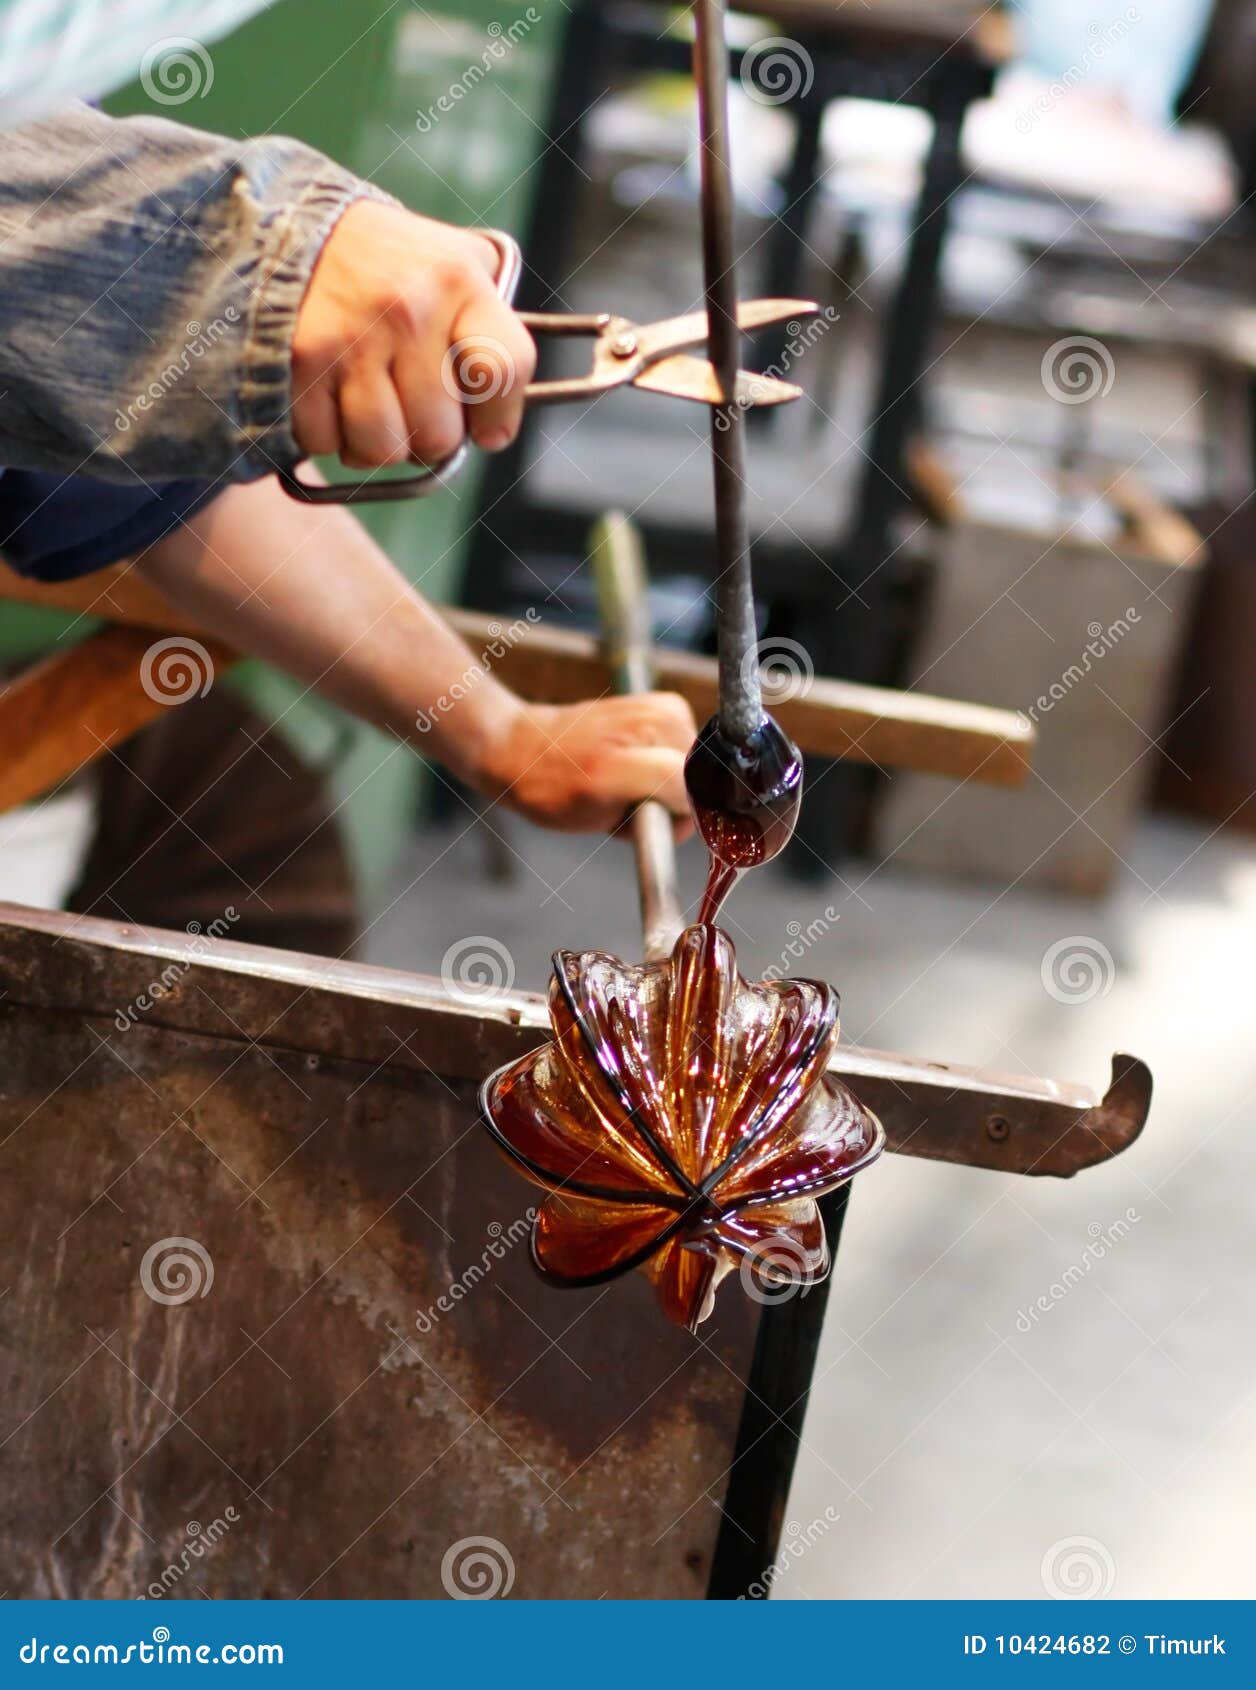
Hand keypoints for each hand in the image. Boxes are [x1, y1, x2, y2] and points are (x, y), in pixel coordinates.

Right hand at [290, 201, 535, 468]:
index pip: (504, 370)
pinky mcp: (301, 361)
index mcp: (459, 281)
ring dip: (376, 444)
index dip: (498, 417)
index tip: (486, 430)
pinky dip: (328, 435)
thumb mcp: (455, 266)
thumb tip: (494, 426)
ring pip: (382, 450)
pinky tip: (332, 398)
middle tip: (412, 410)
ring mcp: (351, 337)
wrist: (294, 227)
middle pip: (438, 436)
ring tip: (371, 406)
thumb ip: (490, 329)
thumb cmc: (391, 267)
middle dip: (427, 438)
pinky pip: (325, 442)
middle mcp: (407, 310)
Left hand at [476, 695, 697, 834]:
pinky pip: (686, 748)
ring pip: (695, 767)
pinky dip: (666, 760)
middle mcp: (657, 724)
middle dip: (670, 799)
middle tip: (626, 798)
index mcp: (635, 757)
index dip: (675, 817)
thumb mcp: (603, 817)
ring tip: (625, 780)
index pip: (693, 797)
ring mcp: (666, 709)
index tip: (644, 817)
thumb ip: (660, 813)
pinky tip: (633, 763)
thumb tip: (697, 810)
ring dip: (668, 781)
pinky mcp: (667, 704)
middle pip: (699, 782)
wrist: (527, 746)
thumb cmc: (554, 787)